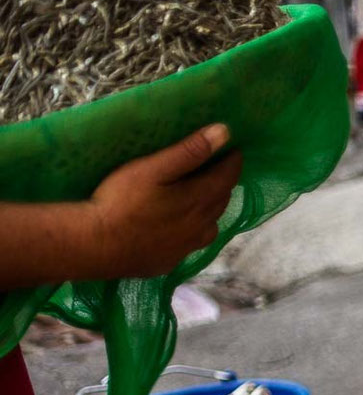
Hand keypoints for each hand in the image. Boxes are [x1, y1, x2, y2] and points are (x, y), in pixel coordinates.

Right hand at [88, 124, 243, 277]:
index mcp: (200, 200)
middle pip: (221, 200)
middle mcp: (201, 226)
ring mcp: (186, 247)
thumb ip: (189, 152)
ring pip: (210, 224)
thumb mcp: (153, 169)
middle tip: (218, 169)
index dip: (233, 161)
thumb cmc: (122, 201)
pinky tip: (181, 227)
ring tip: (203, 197)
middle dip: (223, 182)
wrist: (94, 245)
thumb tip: (224, 133)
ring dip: (211, 209)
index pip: (228, 177)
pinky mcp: (170, 261)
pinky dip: (194, 231)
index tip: (234, 149)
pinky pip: (192, 243)